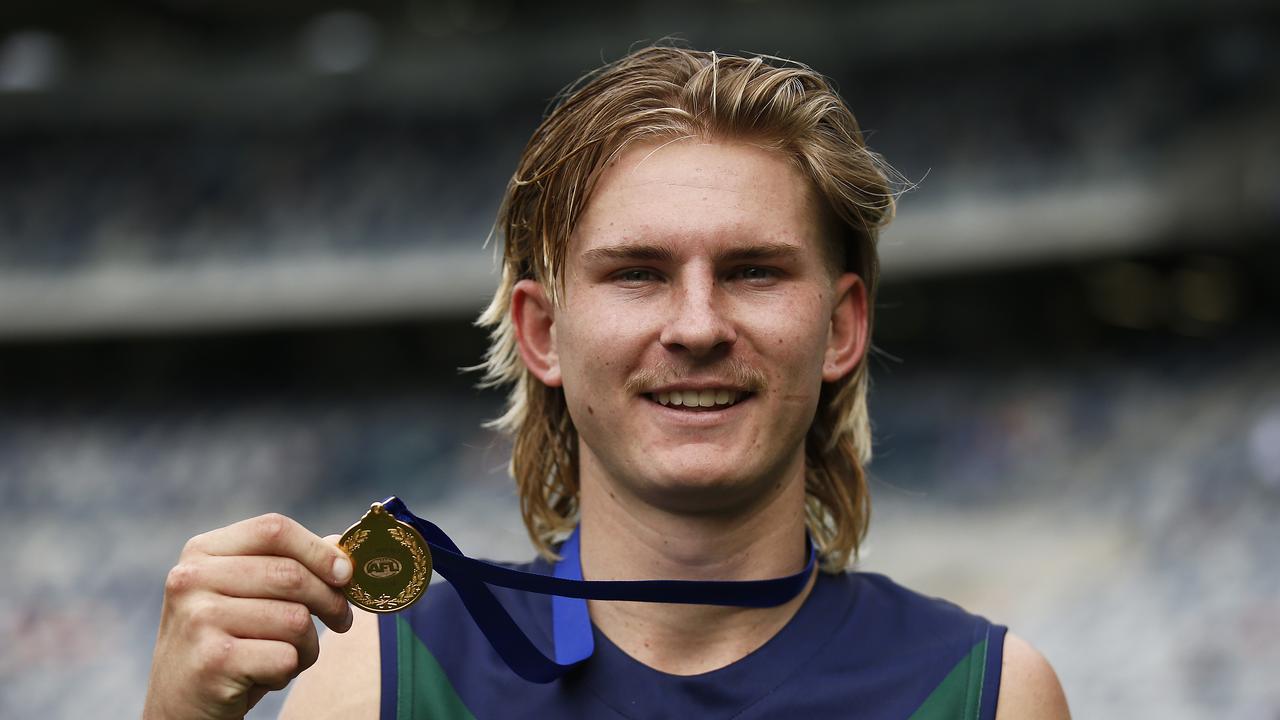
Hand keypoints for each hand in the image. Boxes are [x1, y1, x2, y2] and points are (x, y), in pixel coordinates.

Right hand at [143, 514, 353, 719]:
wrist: (179, 705)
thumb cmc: (224, 643)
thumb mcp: (244, 595)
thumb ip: (286, 565)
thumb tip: (340, 547)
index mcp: (201, 551)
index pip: (274, 529)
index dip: (319, 550)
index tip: (345, 574)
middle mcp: (192, 579)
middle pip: (291, 574)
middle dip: (331, 601)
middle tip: (342, 621)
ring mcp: (198, 619)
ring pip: (295, 619)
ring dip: (307, 645)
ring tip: (287, 656)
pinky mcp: (213, 660)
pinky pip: (286, 656)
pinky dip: (290, 670)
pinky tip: (265, 675)